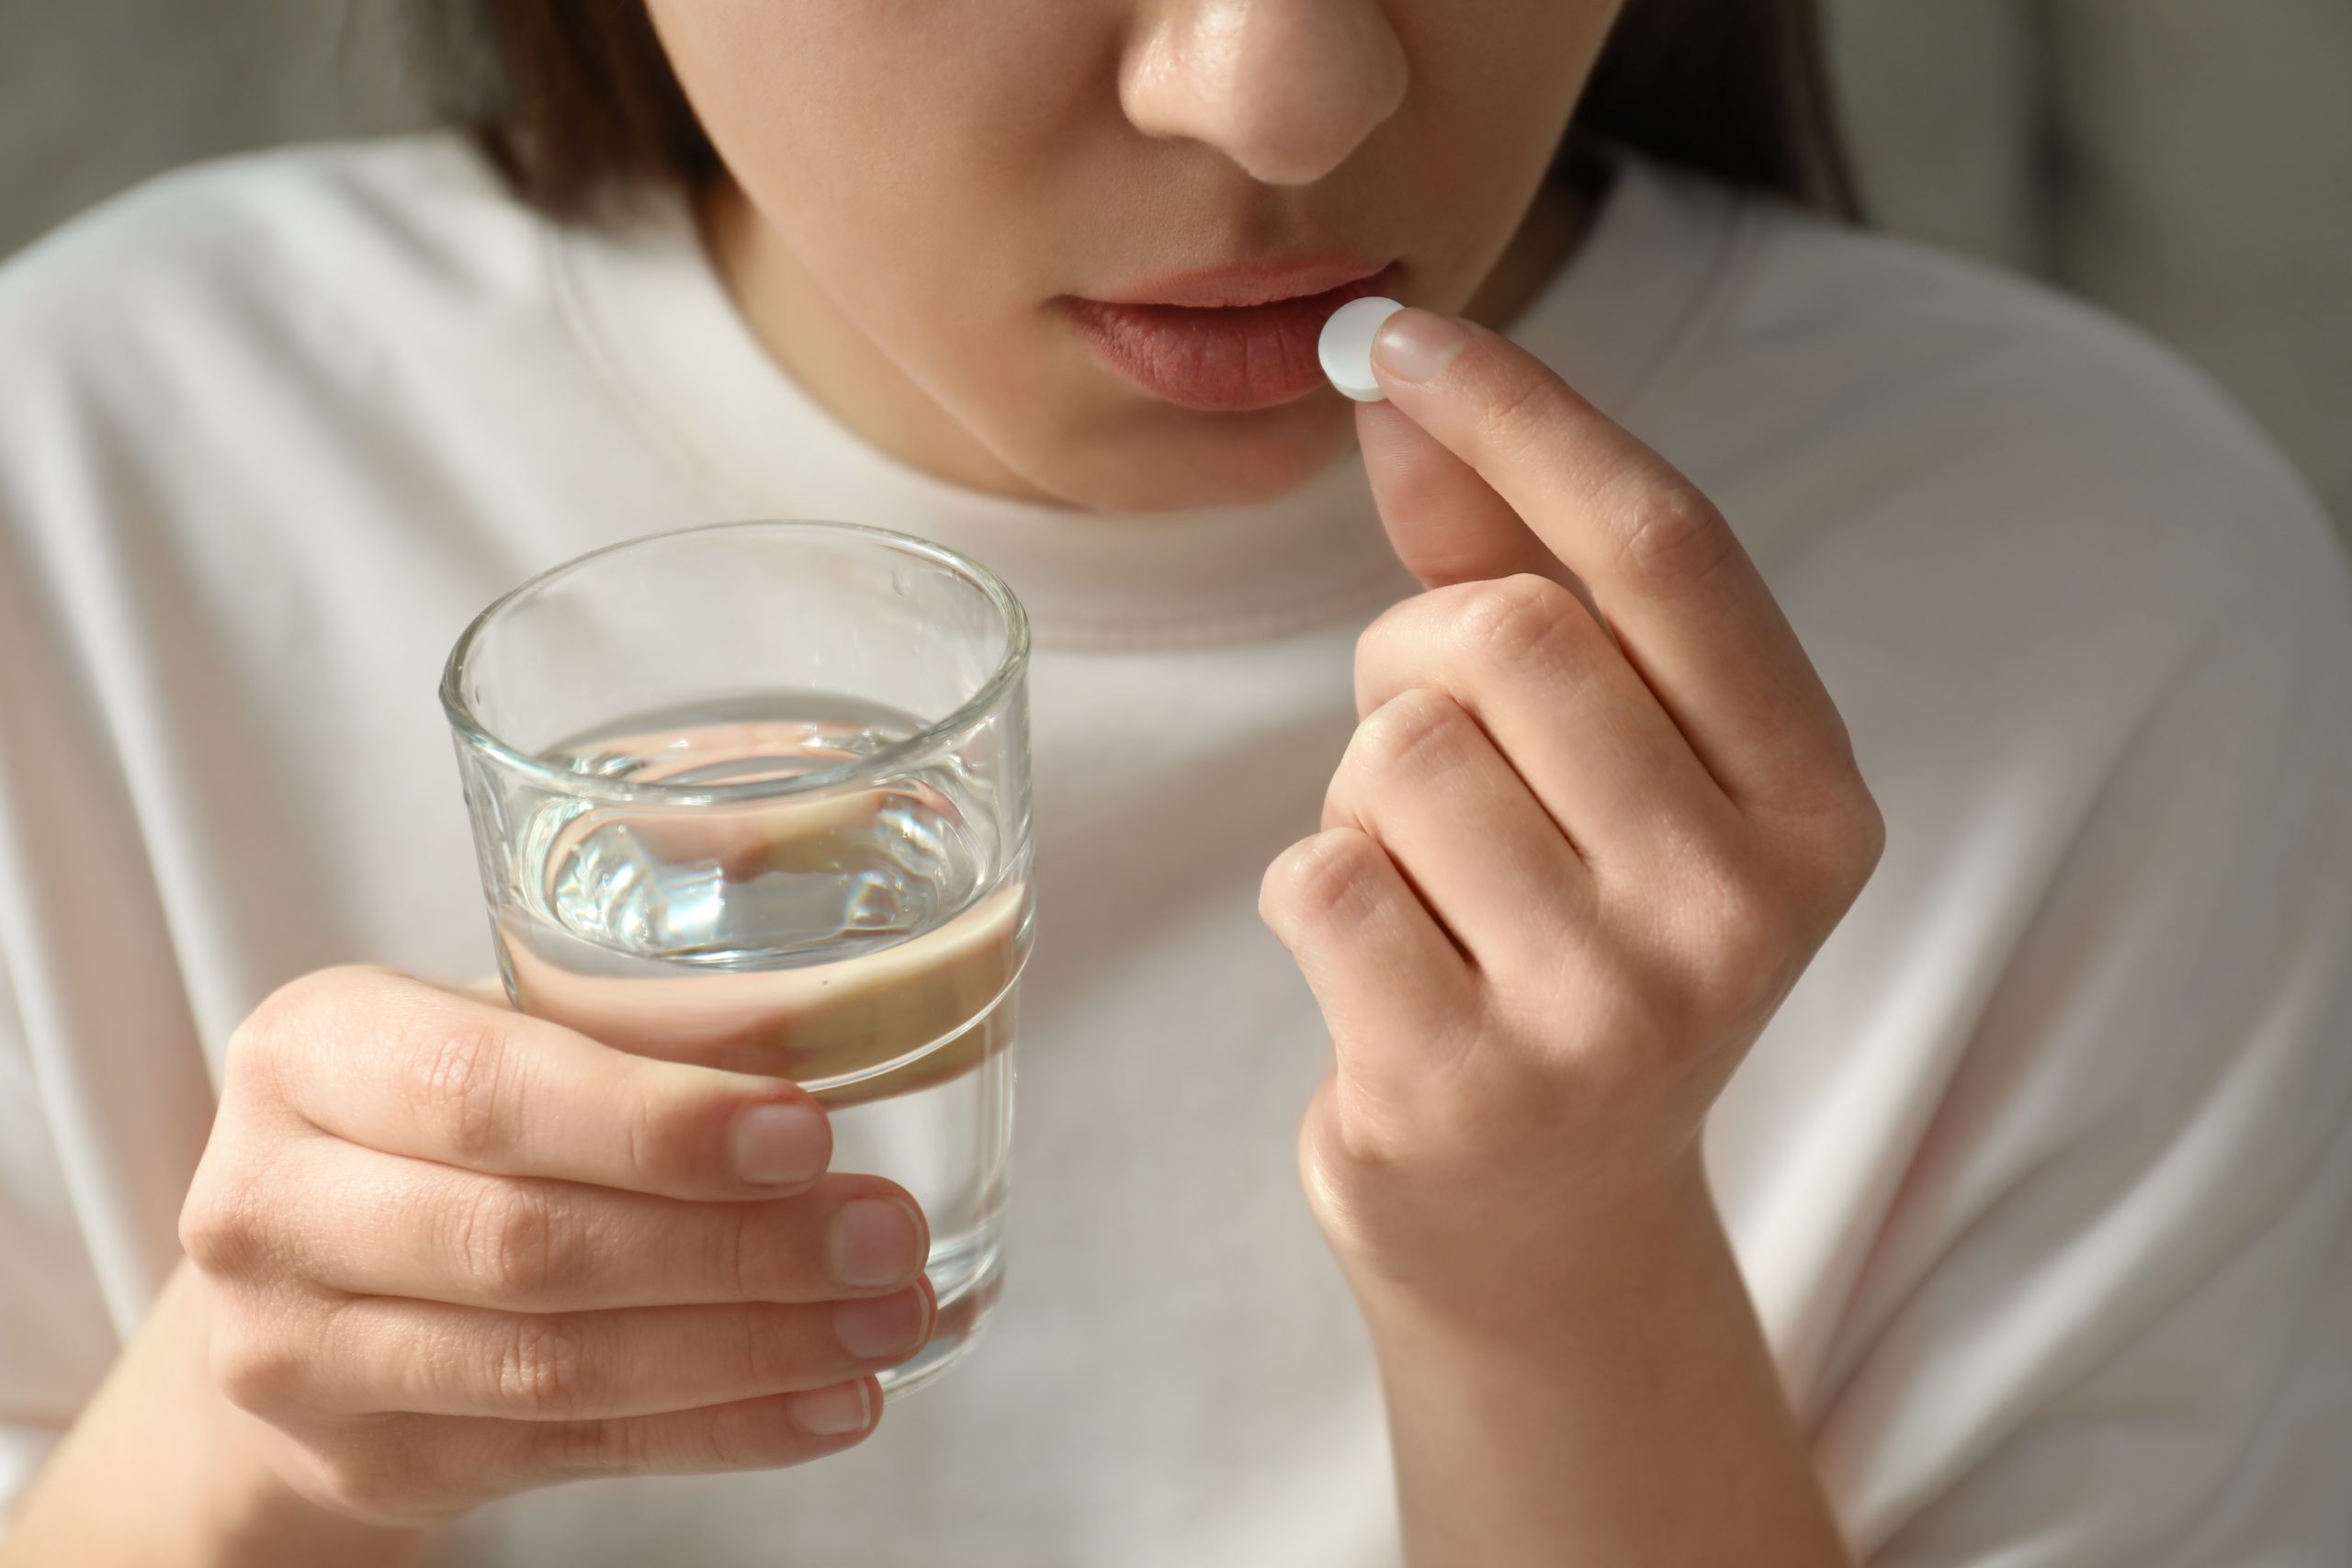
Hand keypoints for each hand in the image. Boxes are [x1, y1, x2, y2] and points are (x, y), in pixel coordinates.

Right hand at [176, 967, 935, 1524]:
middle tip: (885, 1236)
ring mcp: (301, 1353)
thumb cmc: (441, 1117)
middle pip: (525, 1242)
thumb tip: (836, 1004)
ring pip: (552, 1365)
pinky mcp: (371, 1461)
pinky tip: (833, 1401)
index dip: (653, 1123)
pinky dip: (722, 1428)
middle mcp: (272, 1204)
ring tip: (887, 1318)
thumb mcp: (511, 1026)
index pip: (484, 1093)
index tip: (808, 1130)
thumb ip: (650, 1014)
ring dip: (750, 1348)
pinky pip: (571, 1451)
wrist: (306, 1277)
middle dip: (734, 1245)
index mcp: (311, 1050)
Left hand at [1260, 308, 1884, 1324]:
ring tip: (1424, 883)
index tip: (1403, 331)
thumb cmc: (1568, 943)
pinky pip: (1317, 877)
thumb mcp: (1601, 765)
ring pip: (1394, 753)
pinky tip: (1383, 969)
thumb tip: (1401, 384)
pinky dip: (1314, 890)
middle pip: (1504, 637)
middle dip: (1413, 660)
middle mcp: (1738, 907)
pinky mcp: (1464, 1090)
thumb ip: (1513, 568)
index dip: (1526, 416)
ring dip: (1364, 794)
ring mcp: (1608, 1011)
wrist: (1547, 1226)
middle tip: (1427, 749)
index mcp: (1813, 804)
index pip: (1665, 548)